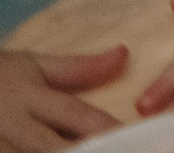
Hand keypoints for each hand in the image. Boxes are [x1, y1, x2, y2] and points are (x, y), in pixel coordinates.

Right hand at [0, 50, 123, 150]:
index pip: (74, 115)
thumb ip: (77, 68)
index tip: (136, 137)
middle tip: (118, 150)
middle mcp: (11, 129)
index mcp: (28, 98)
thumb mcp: (31, 66)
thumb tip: (124, 54)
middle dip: (87, 152)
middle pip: (55, 148)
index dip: (106, 129)